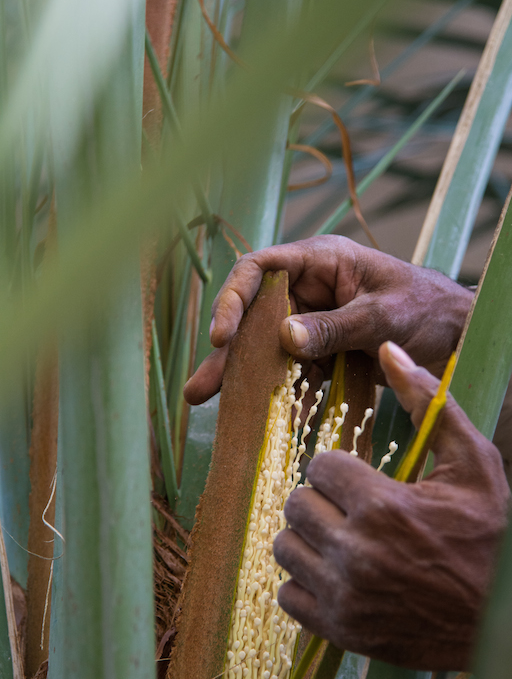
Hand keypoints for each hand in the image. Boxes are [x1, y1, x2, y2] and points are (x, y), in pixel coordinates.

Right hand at [184, 236, 472, 404]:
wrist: (454, 334)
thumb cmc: (426, 308)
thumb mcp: (383, 316)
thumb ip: (336, 326)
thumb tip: (284, 337)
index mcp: (320, 262)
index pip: (260, 270)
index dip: (233, 299)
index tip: (222, 337)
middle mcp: (308, 290)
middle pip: (254, 316)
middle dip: (227, 353)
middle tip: (200, 388)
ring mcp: (312, 323)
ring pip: (266, 349)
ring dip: (242, 377)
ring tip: (207, 402)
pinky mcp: (320, 353)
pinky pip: (291, 372)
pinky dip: (277, 393)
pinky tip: (256, 416)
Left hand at [273, 341, 508, 671]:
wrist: (500, 618)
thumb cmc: (489, 535)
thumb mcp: (473, 464)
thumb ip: (429, 403)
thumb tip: (389, 348)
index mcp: (384, 506)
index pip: (319, 466)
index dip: (339, 468)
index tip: (359, 479)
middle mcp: (356, 553)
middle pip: (296, 505)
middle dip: (321, 499)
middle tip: (349, 508)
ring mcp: (345, 597)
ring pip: (285, 548)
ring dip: (308, 538)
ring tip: (340, 537)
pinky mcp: (340, 630)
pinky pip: (288, 596)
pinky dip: (306, 583)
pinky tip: (337, 574)